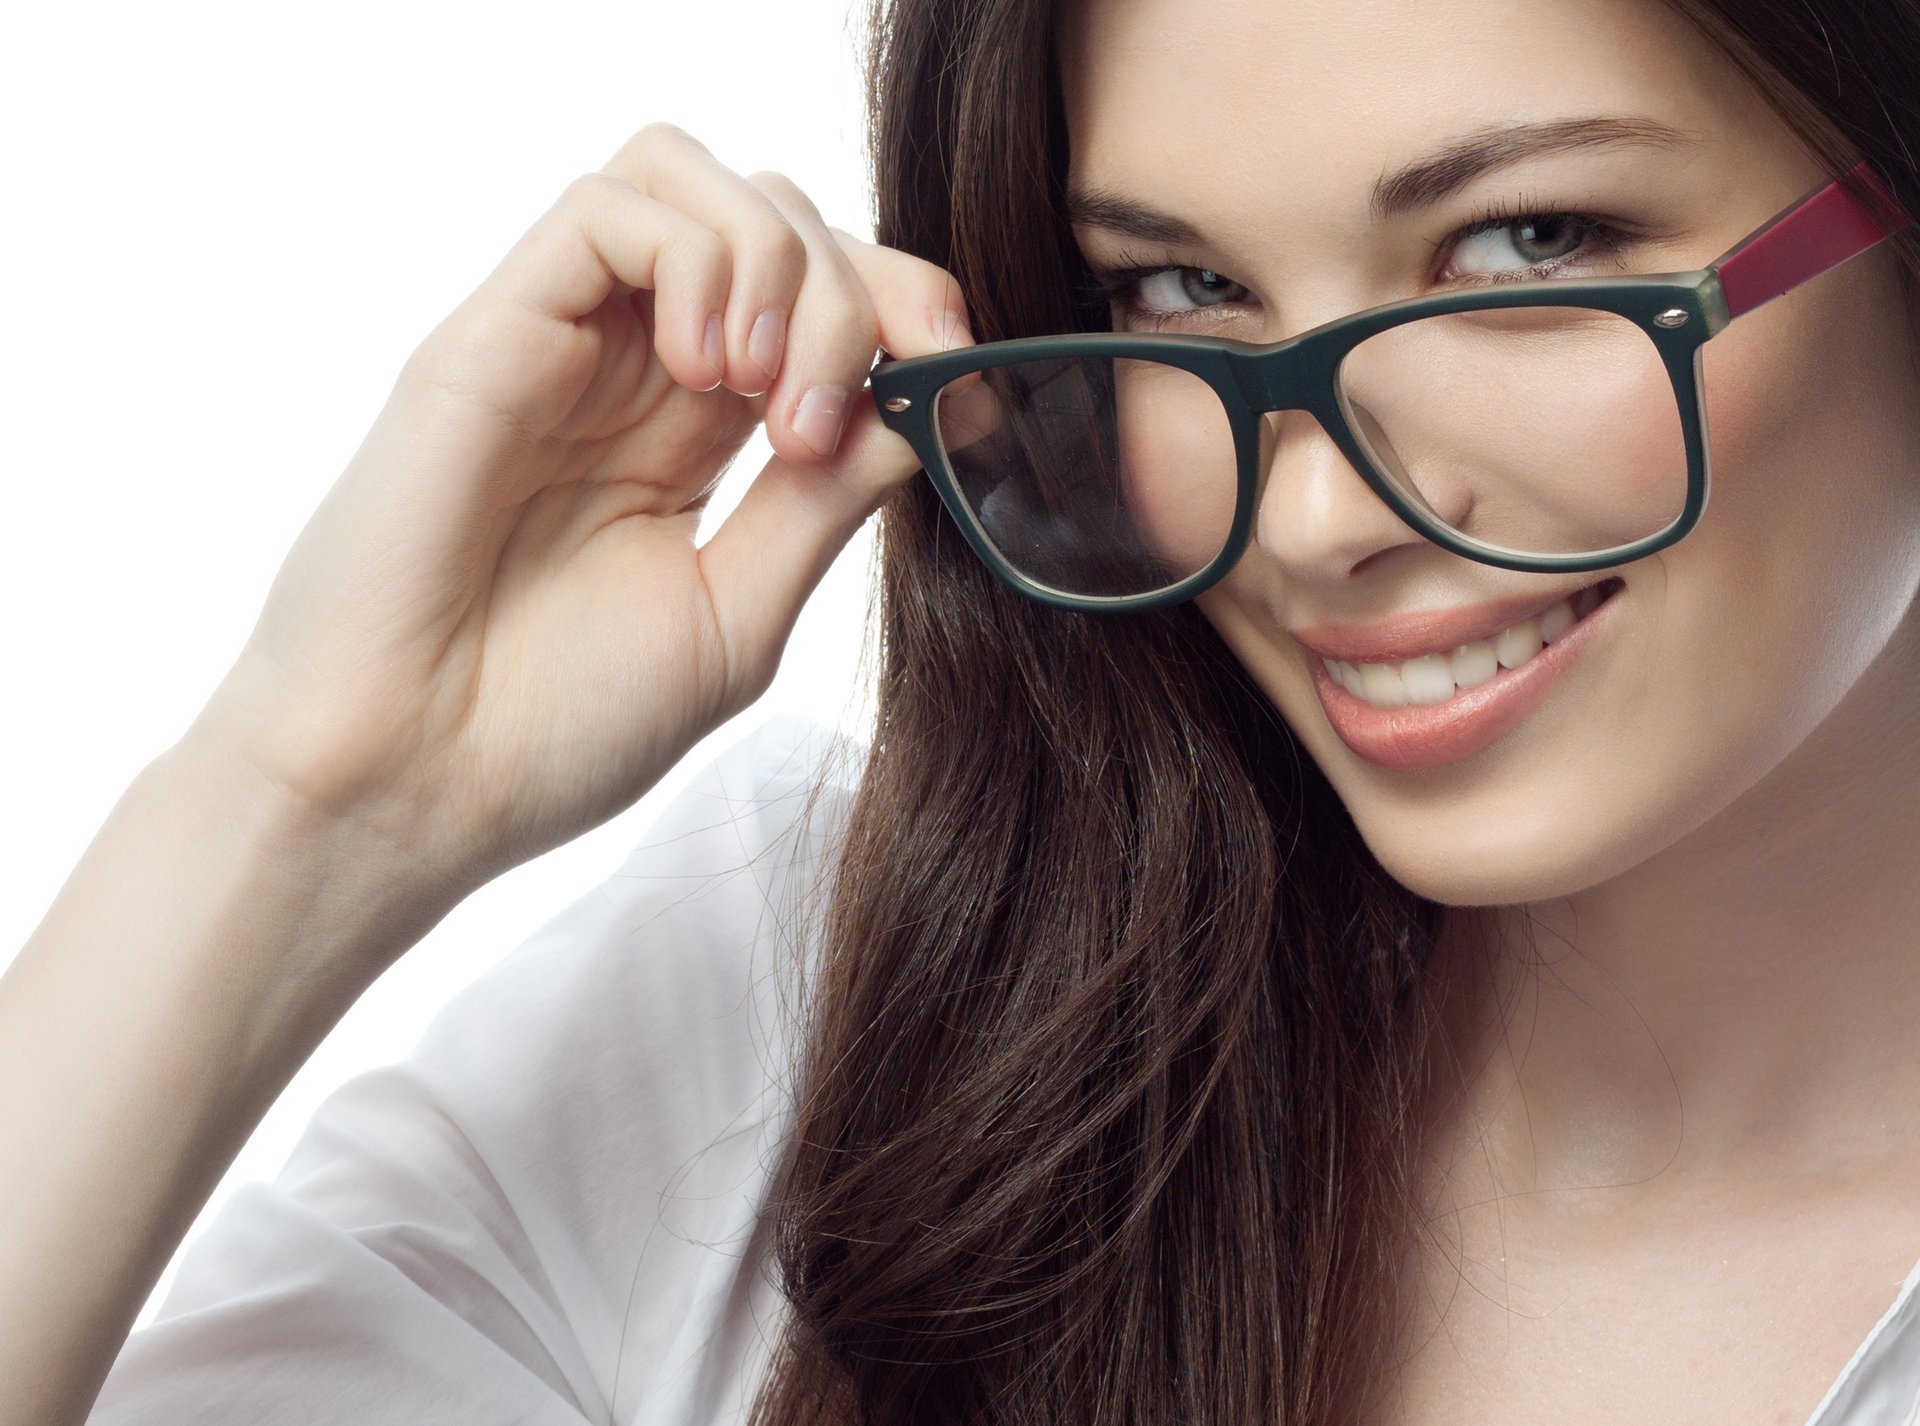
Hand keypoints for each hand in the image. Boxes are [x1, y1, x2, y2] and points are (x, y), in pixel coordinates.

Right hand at [184, 121, 973, 898]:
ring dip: (777, 263)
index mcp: (693, 438)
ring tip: (765, 396)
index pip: (820, 298)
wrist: (411, 785)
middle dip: (855, 288)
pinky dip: (693, 260)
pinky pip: (610, 209)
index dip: (904, 308)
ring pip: (692, 180)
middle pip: (776, 221)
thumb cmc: (554, 727)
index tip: (953, 378)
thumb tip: (920, 404)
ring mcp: (563, 344)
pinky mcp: (492, 331)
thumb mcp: (737, 615)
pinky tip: (703, 376)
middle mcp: (632, 372)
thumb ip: (825, 505)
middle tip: (828, 418)